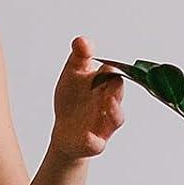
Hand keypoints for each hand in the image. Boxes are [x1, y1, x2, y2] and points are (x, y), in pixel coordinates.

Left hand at [50, 35, 123, 159]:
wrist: (65, 132)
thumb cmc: (73, 101)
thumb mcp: (73, 75)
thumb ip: (79, 57)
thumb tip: (83, 41)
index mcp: (105, 86)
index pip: (113, 74)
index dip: (109, 69)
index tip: (99, 64)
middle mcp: (108, 105)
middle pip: (118, 94)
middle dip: (115, 88)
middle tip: (108, 81)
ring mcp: (103, 125)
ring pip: (116, 119)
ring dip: (114, 110)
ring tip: (107, 103)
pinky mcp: (93, 143)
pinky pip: (97, 144)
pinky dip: (93, 140)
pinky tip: (87, 135)